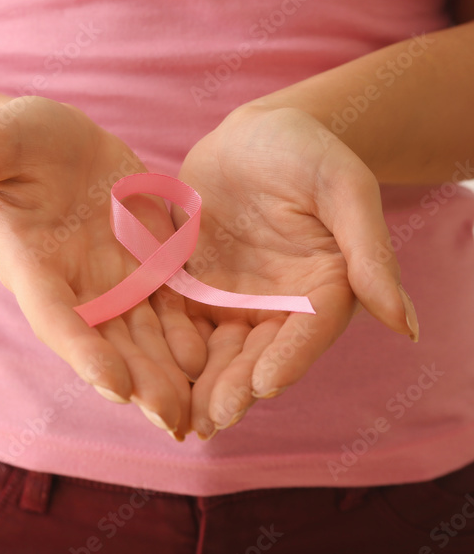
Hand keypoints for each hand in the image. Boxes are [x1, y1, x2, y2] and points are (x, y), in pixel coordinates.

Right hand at [0, 96, 204, 436]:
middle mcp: (73, 284)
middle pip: (106, 341)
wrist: (50, 139)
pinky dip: (188, 334)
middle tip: (170, 419)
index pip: (55, 315)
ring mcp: (112, 277)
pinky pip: (171, 304)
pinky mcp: (146, 261)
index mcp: (31, 264)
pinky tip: (214, 362)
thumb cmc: (11, 140)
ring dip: (167, 374)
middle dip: (137, 380)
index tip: (113, 384)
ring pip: (143, 334)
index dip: (82, 349)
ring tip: (198, 412)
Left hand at [173, 105, 418, 439]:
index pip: (306, 332)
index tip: (264, 385)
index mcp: (323, 288)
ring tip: (177, 412)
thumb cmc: (308, 152)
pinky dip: (165, 345)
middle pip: (256, 353)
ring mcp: (232, 298)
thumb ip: (370, 253)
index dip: (287, 359)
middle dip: (234, 386)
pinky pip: (177, 320)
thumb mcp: (344, 189)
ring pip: (214, 349)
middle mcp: (277, 304)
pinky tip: (146, 368)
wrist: (253, 135)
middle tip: (210, 417)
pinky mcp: (193, 287)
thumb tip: (407, 326)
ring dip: (197, 382)